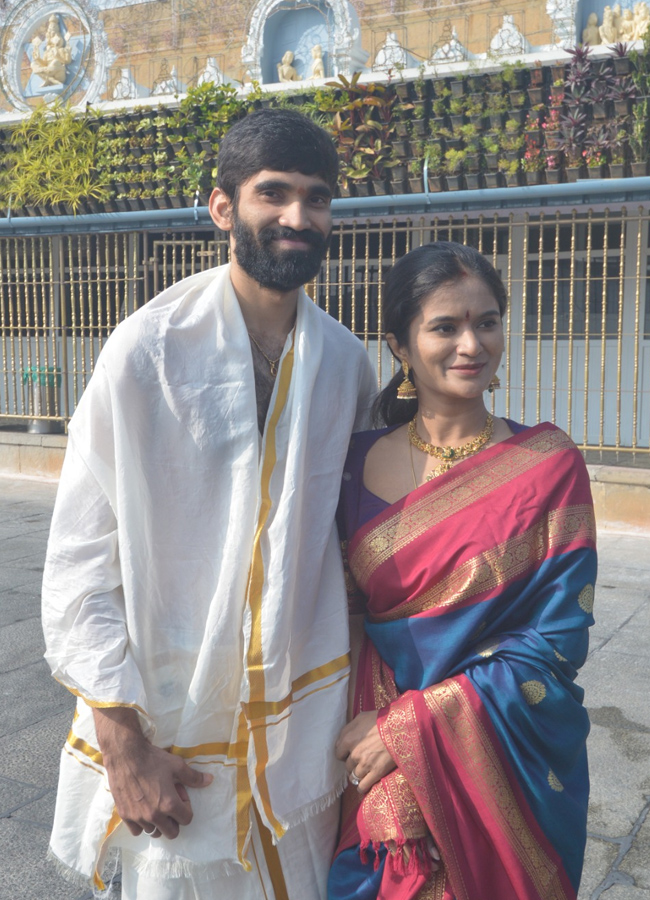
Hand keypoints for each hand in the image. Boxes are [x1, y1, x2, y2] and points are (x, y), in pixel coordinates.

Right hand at [93, 707, 212, 838]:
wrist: (125, 755)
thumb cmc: (152, 759)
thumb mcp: (176, 765)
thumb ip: (193, 777)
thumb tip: (210, 780)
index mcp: (169, 804)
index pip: (187, 820)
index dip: (186, 807)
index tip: (179, 795)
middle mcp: (154, 815)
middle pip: (171, 832)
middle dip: (174, 820)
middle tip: (168, 803)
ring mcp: (138, 817)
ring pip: (154, 832)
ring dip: (157, 822)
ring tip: (154, 804)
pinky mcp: (125, 816)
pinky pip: (137, 831)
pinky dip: (141, 824)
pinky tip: (142, 808)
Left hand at [335, 710, 395, 793]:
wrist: (399, 728)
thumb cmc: (380, 720)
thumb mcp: (360, 718)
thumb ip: (348, 729)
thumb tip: (343, 739)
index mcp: (348, 739)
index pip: (338, 754)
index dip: (345, 754)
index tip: (350, 753)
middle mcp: (354, 754)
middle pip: (347, 765)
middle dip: (353, 763)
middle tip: (360, 760)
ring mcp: (365, 765)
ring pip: (354, 776)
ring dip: (357, 775)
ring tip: (363, 772)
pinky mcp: (376, 773)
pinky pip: (363, 786)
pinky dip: (362, 787)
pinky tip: (363, 786)